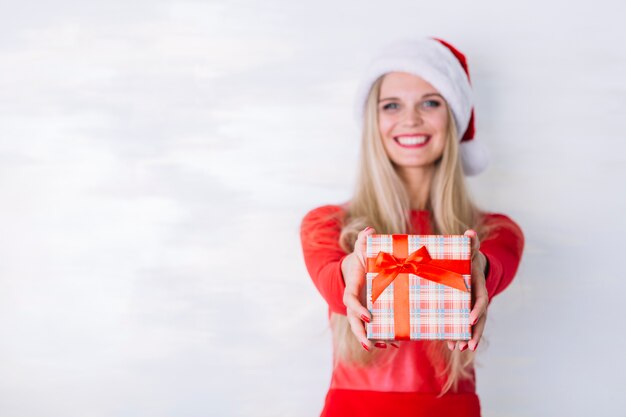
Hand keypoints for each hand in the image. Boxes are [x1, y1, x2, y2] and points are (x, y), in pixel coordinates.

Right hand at [341, 227, 398, 350]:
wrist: (357, 270)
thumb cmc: (360, 259)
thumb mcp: (361, 249)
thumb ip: (363, 240)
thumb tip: (369, 230)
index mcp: (352, 288)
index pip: (350, 301)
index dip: (357, 309)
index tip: (369, 316)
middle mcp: (355, 303)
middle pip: (354, 322)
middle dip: (361, 333)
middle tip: (369, 344)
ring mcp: (362, 310)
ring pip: (363, 328)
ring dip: (373, 338)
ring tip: (385, 345)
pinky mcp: (371, 314)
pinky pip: (375, 328)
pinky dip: (384, 336)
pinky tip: (396, 343)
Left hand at [447, 229, 488, 351]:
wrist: (471, 264)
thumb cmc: (469, 256)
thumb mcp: (470, 249)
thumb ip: (471, 242)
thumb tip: (470, 232)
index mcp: (479, 286)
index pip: (481, 299)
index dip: (478, 309)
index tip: (471, 318)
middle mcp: (477, 299)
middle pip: (479, 319)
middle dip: (475, 333)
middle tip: (467, 345)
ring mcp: (471, 307)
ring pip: (472, 326)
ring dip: (466, 337)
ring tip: (458, 349)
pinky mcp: (462, 310)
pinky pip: (461, 324)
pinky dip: (457, 334)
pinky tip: (451, 344)